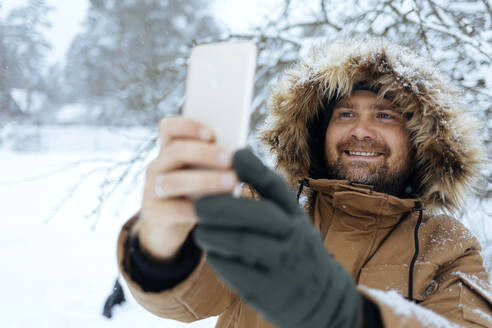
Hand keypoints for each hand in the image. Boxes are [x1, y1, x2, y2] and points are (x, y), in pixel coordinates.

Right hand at [137, 116, 238, 260]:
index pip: (169, 128)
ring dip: (205, 180)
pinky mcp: (154, 214)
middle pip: (175, 151)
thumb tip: (241, 157)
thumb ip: (216, 163)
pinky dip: (196, 210)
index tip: (212, 134)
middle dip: (205, 153)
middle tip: (231, 159)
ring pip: (172, 181)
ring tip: (231, 183)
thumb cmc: (197, 195)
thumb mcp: (204, 175)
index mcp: (170, 150)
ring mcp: (152, 190)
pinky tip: (215, 210)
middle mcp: (158, 166)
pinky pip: (173, 210)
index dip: (188, 126)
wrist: (172, 229)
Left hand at [193, 149, 360, 327]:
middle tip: (199, 205)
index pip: (276, 187)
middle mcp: (296, 236)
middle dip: (223, 206)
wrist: (321, 298)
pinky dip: (219, 259)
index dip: (254, 168)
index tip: (232, 154)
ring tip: (200, 231)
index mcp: (296, 216)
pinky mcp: (269, 290)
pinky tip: (213, 253)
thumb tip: (234, 159)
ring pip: (243, 242)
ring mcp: (285, 264)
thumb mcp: (290, 223)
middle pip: (259, 214)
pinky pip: (236, 271)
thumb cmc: (294, 250)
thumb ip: (266, 198)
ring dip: (214, 234)